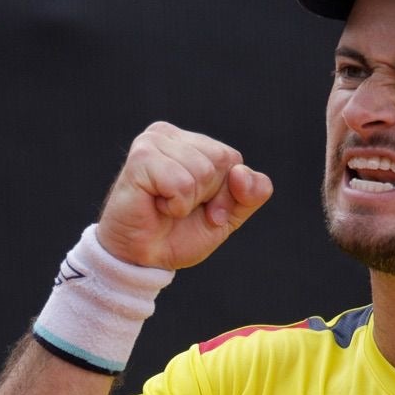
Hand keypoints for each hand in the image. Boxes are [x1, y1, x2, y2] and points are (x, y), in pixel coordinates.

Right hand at [95, 121, 272, 269]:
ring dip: (189, 201)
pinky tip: (156, 204)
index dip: (225, 194)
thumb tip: (241, 172)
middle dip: (209, 196)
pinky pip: (182, 183)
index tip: (202, 210)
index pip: (233, 159)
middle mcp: (170, 135)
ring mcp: (154, 141)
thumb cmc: (180, 234)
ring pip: (204, 171)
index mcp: (192, 142)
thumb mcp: (229, 215)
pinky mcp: (141, 157)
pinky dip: (175, 204)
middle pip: (221, 161)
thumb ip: (252, 193)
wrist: (143, 259)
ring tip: (166, 206)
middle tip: (181, 209)